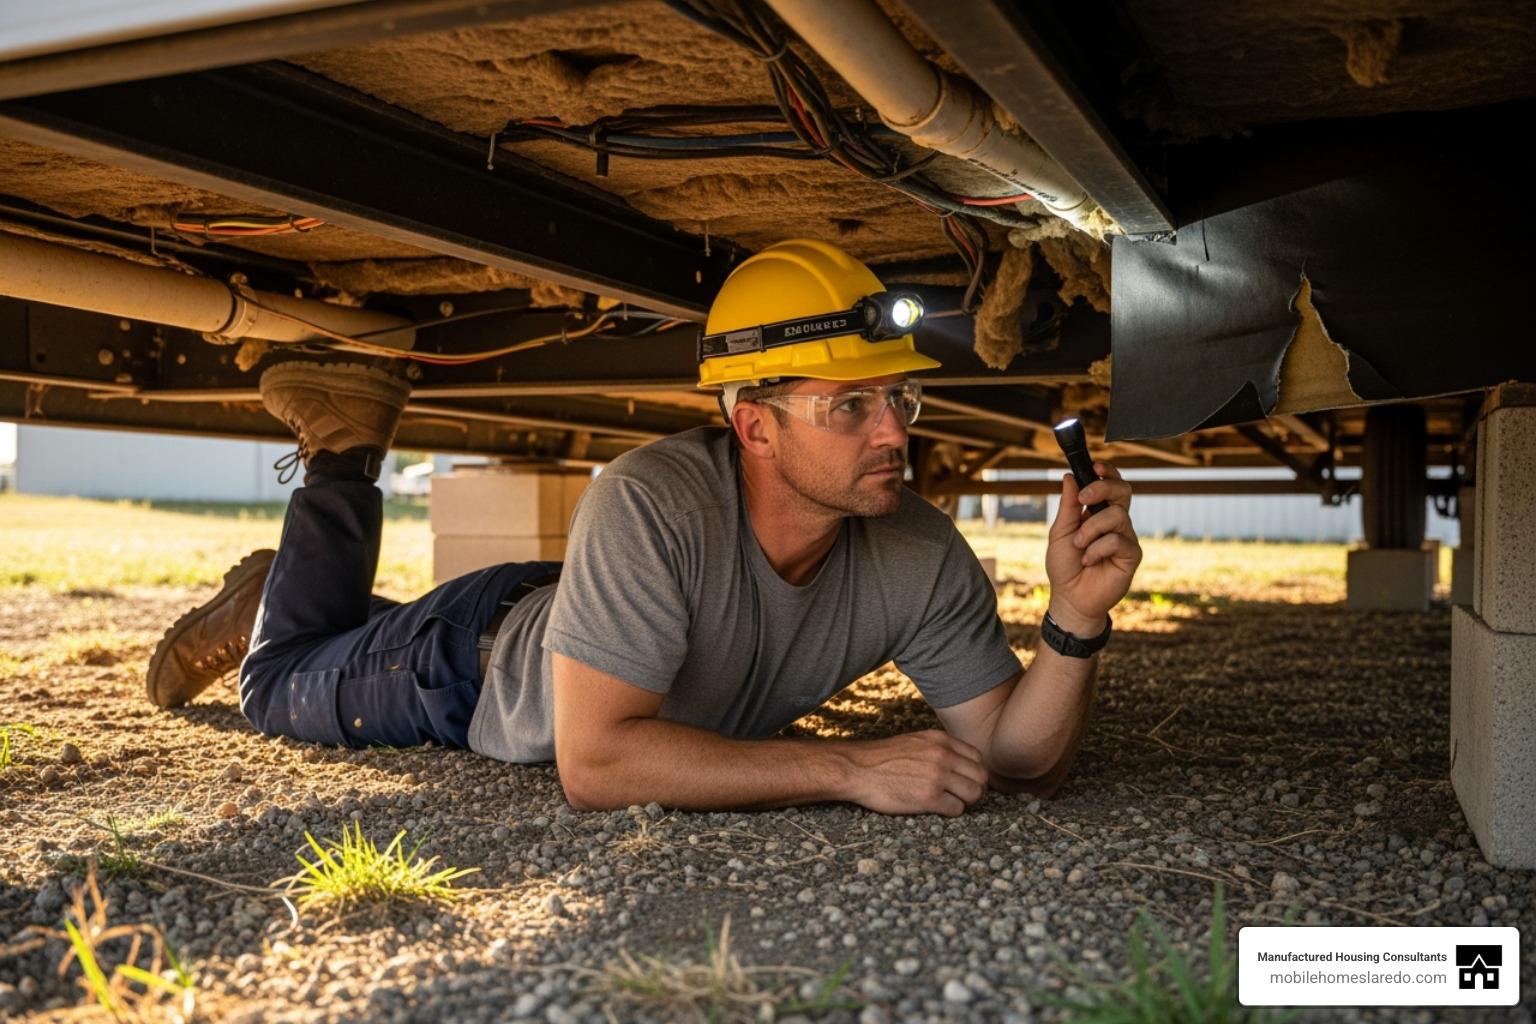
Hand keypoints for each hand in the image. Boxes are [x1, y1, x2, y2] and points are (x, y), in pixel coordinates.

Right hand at [842, 730, 988, 815]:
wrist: (857, 769)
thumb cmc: (882, 758)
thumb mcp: (915, 741)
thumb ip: (939, 748)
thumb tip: (959, 763)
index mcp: (940, 740)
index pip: (977, 757)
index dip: (975, 772)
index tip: (967, 781)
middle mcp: (943, 756)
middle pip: (981, 776)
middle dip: (976, 789)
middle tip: (964, 797)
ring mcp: (937, 776)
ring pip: (973, 794)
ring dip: (966, 802)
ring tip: (952, 803)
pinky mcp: (929, 797)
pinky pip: (956, 809)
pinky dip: (951, 812)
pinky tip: (937, 808)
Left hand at [1045, 460, 1141, 634]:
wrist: (1070, 598)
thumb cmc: (1065, 566)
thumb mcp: (1061, 532)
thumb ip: (1068, 506)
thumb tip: (1069, 477)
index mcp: (1099, 512)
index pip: (1110, 485)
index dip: (1107, 472)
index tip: (1094, 466)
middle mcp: (1116, 522)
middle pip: (1123, 491)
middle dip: (1102, 488)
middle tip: (1083, 498)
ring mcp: (1126, 537)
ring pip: (1117, 515)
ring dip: (1092, 528)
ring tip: (1079, 545)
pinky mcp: (1132, 555)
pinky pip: (1117, 540)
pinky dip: (1097, 548)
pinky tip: (1088, 561)